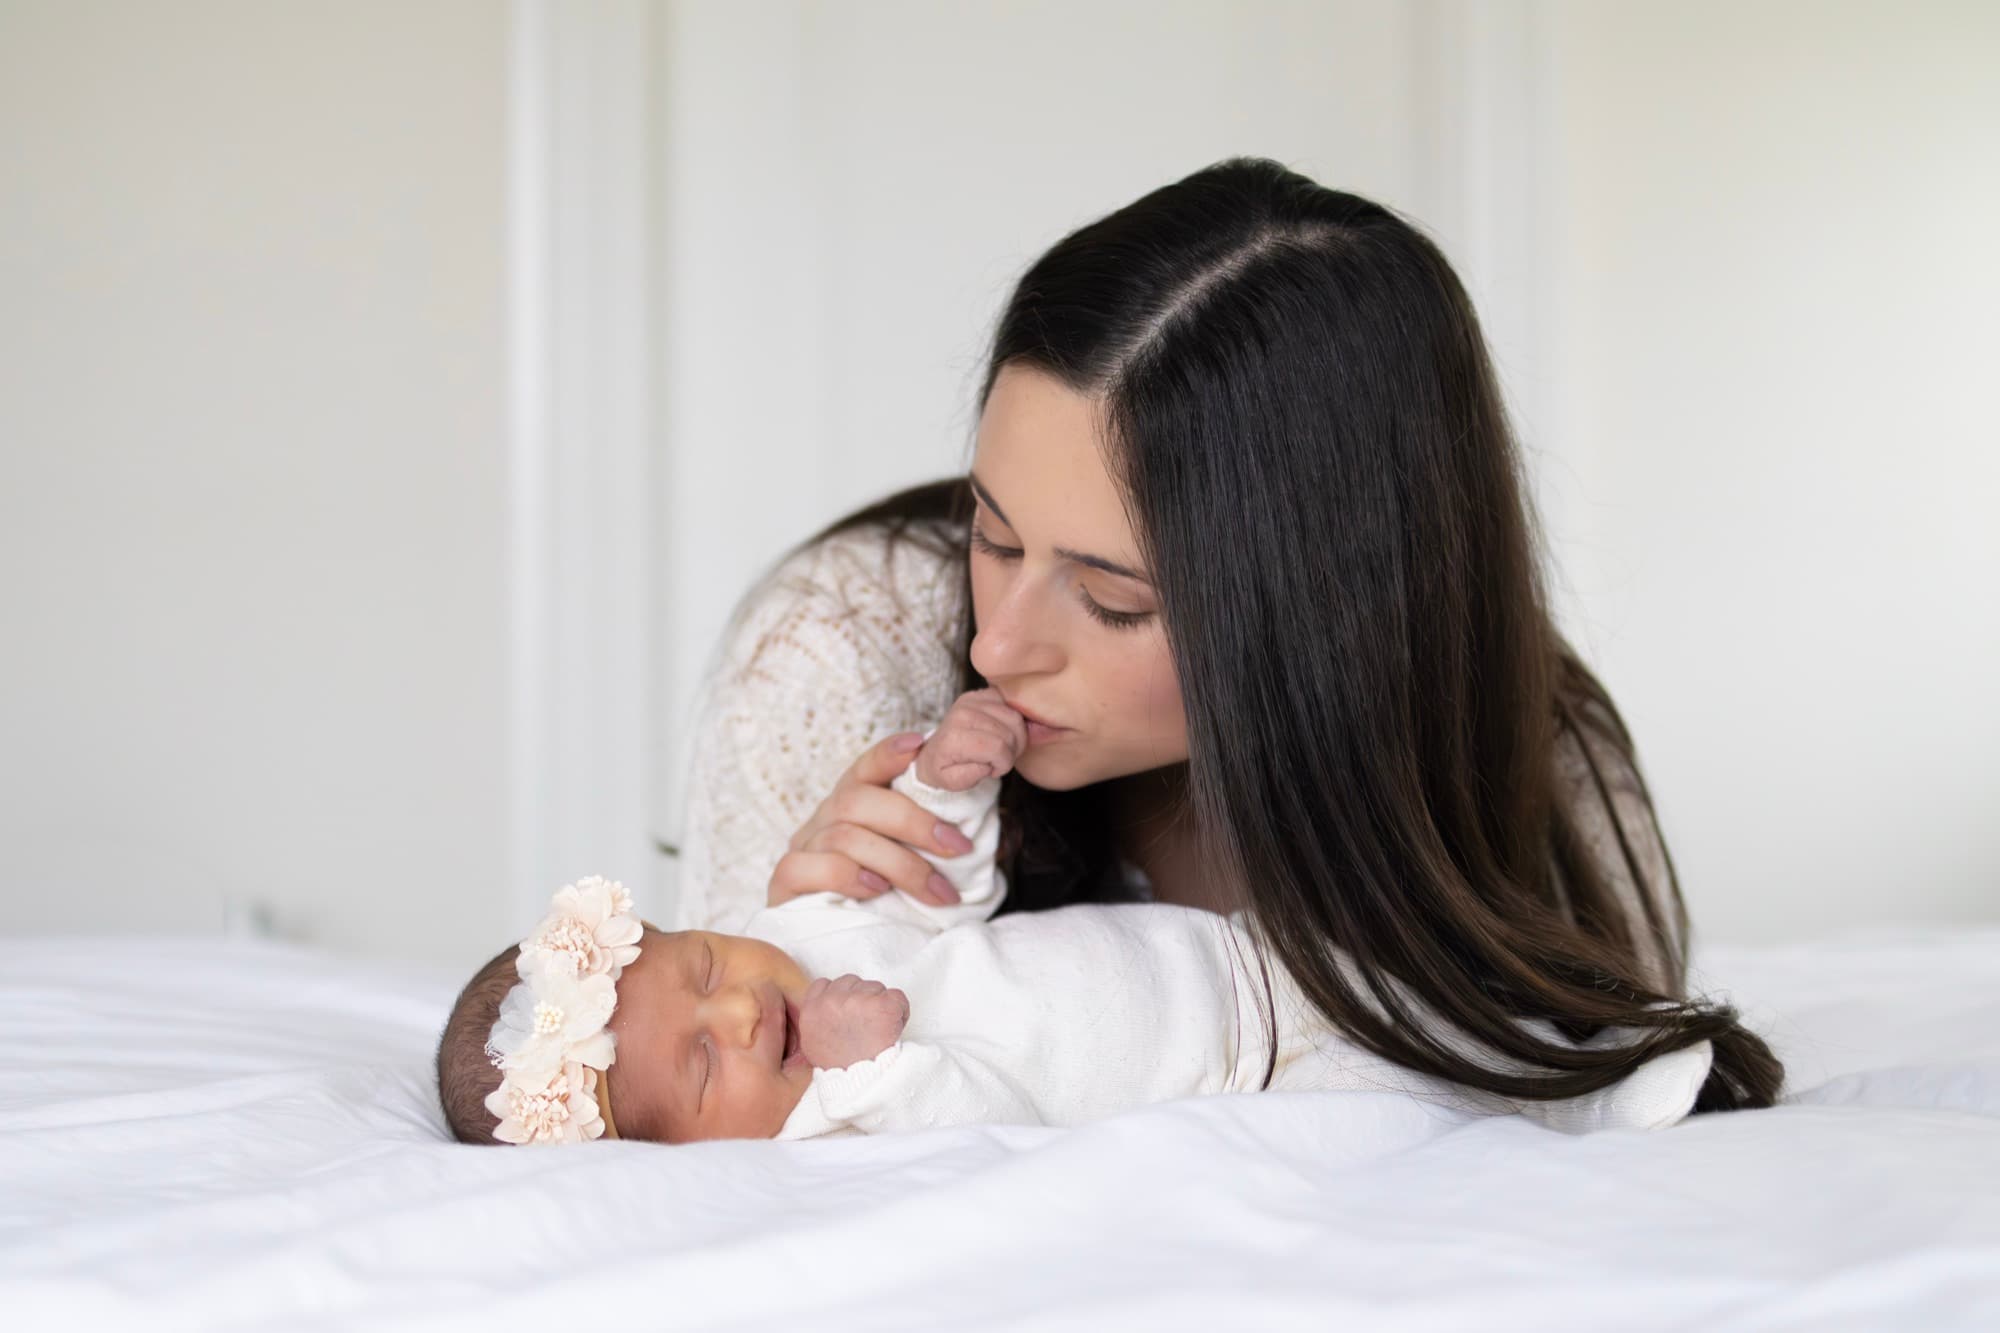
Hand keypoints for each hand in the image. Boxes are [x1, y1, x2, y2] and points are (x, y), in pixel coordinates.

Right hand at [767, 731, 974, 908]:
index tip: (921, 746)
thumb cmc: (886, 904)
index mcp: (852, 806)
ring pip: (844, 835)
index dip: (889, 753)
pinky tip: (877, 891)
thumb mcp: (911, 866)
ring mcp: (802, 849)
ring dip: (900, 863)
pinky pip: (807, 867)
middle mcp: (823, 820)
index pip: (865, 768)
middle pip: (857, 799)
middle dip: (915, 821)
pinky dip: (847, 875)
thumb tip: (979, 832)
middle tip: (959, 847)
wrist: (839, 952)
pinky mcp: (784, 884)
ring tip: (938, 892)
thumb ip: (929, 844)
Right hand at [797, 974, 908, 1069]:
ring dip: (879, 1003)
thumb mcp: (813, 1043)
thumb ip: (818, 1019)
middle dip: (861, 998)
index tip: (848, 1012)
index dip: (840, 996)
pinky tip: (892, 1029)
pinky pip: (897, 996)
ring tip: (877, 1031)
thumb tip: (827, 1009)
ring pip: (875, 987)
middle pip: (852, 982)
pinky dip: (900, 1010)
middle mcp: (831, 1001)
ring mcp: (857, 1000)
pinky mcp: (883, 1005)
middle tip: (865, 1025)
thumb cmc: (842, 1069)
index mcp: (811, 1010)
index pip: (824, 984)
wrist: (862, 1086)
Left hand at [914, 688, 1028, 790]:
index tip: (994, 769)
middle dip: (1012, 751)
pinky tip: (1004, 733)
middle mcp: (964, 713)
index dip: (1004, 763)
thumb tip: (986, 765)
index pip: (998, 748)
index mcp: (955, 736)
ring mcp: (973, 700)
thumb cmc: (944, 766)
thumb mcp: (949, 781)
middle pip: (1010, 732)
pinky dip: (1013, 722)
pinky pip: (1012, 705)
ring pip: (1015, 717)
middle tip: (1000, 760)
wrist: (934, 748)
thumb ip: (967, 777)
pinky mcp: (983, 694)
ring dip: (1016, 737)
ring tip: (1003, 748)